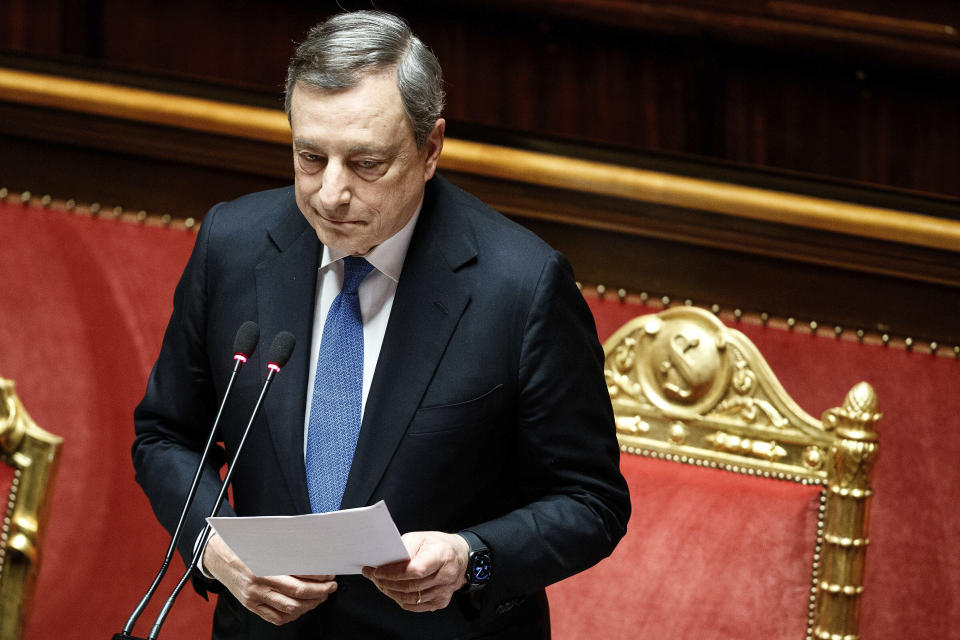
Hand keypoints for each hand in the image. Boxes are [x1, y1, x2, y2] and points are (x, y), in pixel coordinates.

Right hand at [202, 532, 336, 625]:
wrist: (218, 557)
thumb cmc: (244, 546)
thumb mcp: (266, 543)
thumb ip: (288, 551)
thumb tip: (316, 555)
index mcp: (266, 563)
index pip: (301, 573)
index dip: (320, 576)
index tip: (330, 574)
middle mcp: (260, 582)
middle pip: (299, 593)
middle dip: (320, 591)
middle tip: (331, 587)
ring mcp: (255, 597)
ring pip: (290, 608)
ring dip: (310, 604)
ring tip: (320, 597)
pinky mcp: (252, 606)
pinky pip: (276, 618)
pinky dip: (293, 615)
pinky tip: (302, 607)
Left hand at [361, 531, 468, 611]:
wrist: (460, 557)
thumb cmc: (438, 545)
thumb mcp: (421, 537)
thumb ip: (404, 549)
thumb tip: (384, 561)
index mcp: (442, 555)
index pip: (415, 570)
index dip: (393, 573)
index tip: (377, 571)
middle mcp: (446, 576)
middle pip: (411, 586)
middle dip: (387, 582)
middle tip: (372, 576)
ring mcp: (444, 591)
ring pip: (410, 598)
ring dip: (391, 592)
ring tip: (380, 583)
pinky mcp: (441, 602)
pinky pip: (415, 606)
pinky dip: (400, 599)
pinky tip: (393, 590)